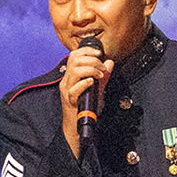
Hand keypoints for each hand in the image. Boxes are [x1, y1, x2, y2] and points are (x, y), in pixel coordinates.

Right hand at [59, 43, 112, 157]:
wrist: (77, 126)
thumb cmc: (85, 108)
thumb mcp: (97, 89)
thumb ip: (103, 76)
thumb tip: (110, 62)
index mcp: (71, 76)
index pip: (74, 55)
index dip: (87, 51)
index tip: (100, 52)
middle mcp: (67, 81)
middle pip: (74, 60)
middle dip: (92, 60)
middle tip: (103, 68)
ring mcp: (67, 90)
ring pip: (74, 71)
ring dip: (91, 70)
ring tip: (100, 75)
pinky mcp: (69, 100)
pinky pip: (74, 89)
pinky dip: (84, 83)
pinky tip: (92, 82)